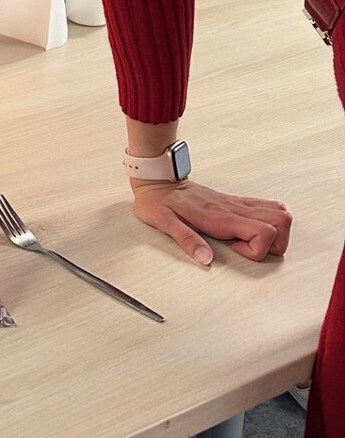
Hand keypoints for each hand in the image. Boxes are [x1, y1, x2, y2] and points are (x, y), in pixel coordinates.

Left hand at [131, 180, 291, 265]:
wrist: (157, 179)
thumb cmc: (158, 201)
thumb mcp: (165, 222)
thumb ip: (187, 240)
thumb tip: (206, 259)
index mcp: (220, 216)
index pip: (264, 231)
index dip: (258, 249)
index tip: (237, 250)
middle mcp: (233, 208)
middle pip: (281, 220)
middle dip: (276, 243)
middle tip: (251, 249)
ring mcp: (236, 203)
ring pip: (279, 212)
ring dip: (277, 231)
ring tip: (252, 241)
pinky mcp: (234, 201)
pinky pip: (265, 206)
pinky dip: (269, 221)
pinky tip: (250, 230)